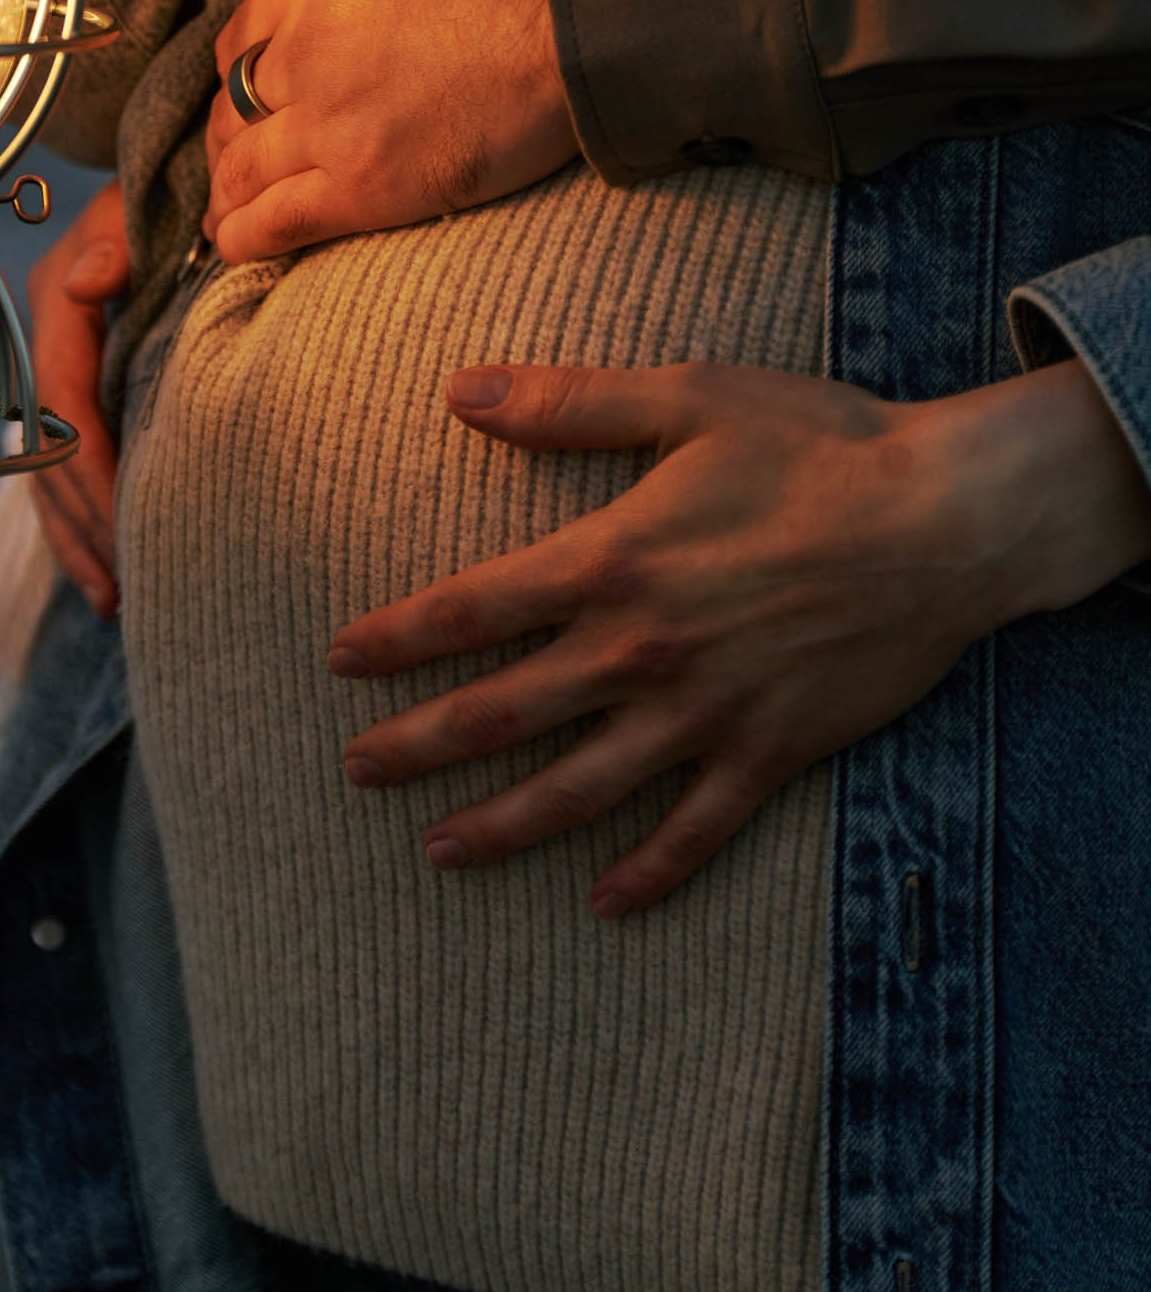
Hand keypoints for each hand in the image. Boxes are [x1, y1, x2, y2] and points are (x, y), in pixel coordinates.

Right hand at [26, 179, 129, 621]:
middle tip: (124, 584)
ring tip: (115, 601)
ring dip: (80, 541)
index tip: (127, 515)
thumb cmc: (157, 194)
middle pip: (49, 457)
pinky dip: (85, 527)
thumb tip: (93, 279)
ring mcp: (58, 379)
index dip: (89, 464)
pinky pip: (68, 473)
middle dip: (82, 525)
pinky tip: (111, 576)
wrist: (157, 184)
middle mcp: (46, 351)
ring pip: (51, 478)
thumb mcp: (132, 204)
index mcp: (55, 310)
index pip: (64, 403)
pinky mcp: (80, 400)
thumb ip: (115, 240)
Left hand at [203, 0, 577, 261]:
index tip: (249, 95)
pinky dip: (244, 237)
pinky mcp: (364, 183)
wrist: (574, 0)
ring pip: (243, 168)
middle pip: (236, 107)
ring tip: (223, 217)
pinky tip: (235, 248)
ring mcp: (327, 120)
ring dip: (227, 195)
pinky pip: (276, 221)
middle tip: (233, 164)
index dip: (240, 73)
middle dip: (227, 140)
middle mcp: (301, 50)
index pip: (242, 37)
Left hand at [328, 354, 1150, 914]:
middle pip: (502, 713)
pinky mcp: (770, 753)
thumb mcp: (689, 397)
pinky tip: (605, 902)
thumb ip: (569, 402)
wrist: (950, 519)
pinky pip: (696, 832)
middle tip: (355, 770)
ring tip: (437, 851)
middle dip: (418, 747)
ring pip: (579, 791)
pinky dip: (649, 874)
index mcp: (612, 562)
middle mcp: (642, 652)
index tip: (340, 659)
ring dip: (500, 826)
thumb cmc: (819, 444)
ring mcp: (705, 714)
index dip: (397, 638)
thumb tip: (461, 389)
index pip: (470, 610)